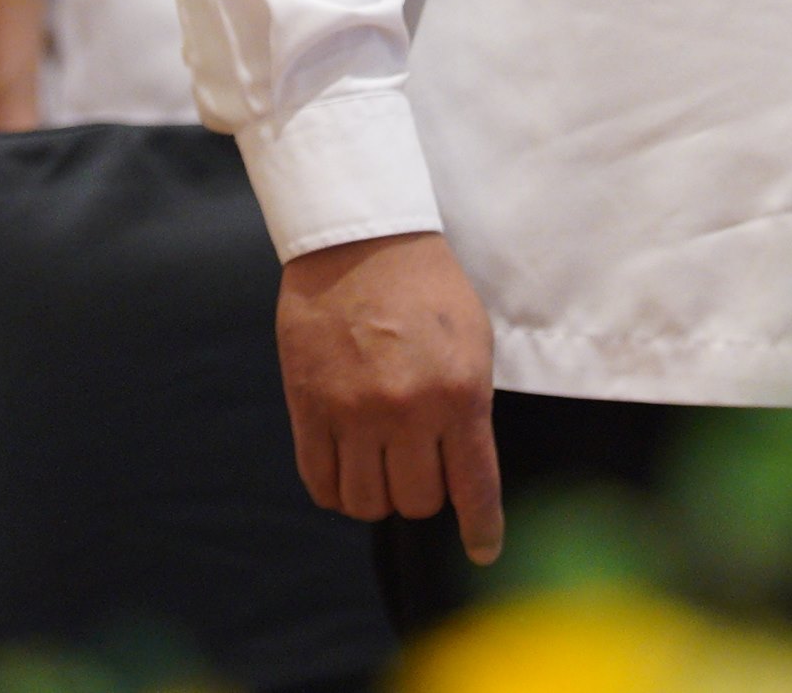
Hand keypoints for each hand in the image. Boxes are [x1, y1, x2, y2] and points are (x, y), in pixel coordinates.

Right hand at [277, 230, 500, 561]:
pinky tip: (347, 472)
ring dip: (378, 496)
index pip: (473, 488)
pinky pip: (320, 483)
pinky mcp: (308, 406)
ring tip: (381, 468)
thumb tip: (462, 471)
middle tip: (420, 469)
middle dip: (424, 495)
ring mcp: (352, 412)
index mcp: (459, 393)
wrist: (361, 241)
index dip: (481, 530)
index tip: (482, 551)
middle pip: (417, 502)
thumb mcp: (473, 343)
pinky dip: (336, 492)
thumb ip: (469, 408)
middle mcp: (407, 410)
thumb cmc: (427, 289)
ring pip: (366, 502)